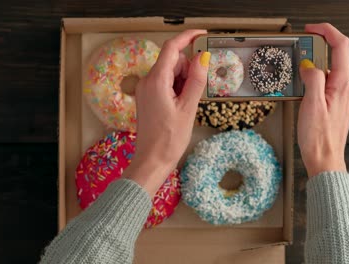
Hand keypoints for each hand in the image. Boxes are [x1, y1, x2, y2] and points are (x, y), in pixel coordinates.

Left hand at [126, 30, 210, 195]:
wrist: (151, 161)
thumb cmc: (169, 140)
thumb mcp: (188, 108)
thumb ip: (196, 80)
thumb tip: (203, 57)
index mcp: (156, 81)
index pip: (171, 48)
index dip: (188, 37)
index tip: (203, 35)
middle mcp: (147, 81)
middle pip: (172, 61)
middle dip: (188, 69)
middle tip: (195, 92)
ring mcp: (145, 90)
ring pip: (170, 72)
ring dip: (183, 81)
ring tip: (186, 105)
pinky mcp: (147, 98)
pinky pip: (165, 83)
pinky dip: (176, 88)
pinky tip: (181, 106)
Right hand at [298, 23, 348, 177]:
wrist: (324, 159)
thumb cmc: (318, 138)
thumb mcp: (311, 105)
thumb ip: (312, 79)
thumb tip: (309, 65)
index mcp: (342, 84)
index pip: (341, 46)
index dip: (326, 32)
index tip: (311, 30)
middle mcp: (345, 87)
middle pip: (332, 57)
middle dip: (314, 52)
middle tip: (296, 55)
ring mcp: (340, 95)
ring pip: (326, 71)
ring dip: (310, 69)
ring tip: (295, 77)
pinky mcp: (334, 103)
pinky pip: (323, 84)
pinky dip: (311, 81)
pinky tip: (300, 90)